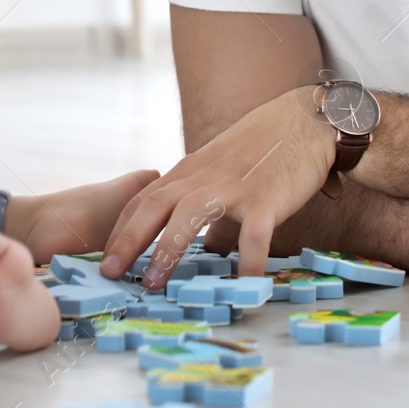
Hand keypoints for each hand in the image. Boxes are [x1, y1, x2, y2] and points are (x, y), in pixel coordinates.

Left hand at [100, 87, 334, 287]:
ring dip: (168, 249)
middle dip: (129, 238)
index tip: (106, 257)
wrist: (302, 120)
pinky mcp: (266, 198)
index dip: (121, 228)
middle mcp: (204, 177)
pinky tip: (243, 287)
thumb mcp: (224, 177)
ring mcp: (234, 187)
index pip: (144, 199)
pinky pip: (253, 235)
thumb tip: (210, 252)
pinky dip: (246, 262)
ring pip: (190, 215)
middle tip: (109, 272)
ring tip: (154, 282)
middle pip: (155, 204)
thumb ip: (213, 214)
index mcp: (190, 172)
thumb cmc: (263, 150)